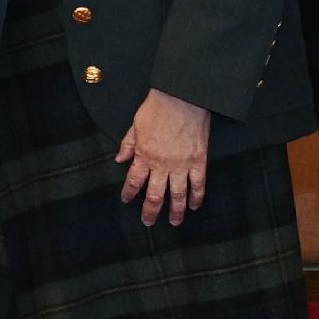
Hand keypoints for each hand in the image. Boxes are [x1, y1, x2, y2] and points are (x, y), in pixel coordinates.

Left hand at [115, 86, 212, 226]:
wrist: (182, 96)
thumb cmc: (158, 107)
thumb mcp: (136, 125)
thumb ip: (128, 144)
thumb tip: (119, 159)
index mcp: (144, 155)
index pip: (134, 181)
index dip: (129, 193)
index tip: (127, 200)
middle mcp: (162, 164)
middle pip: (155, 195)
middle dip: (150, 211)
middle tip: (148, 222)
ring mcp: (182, 164)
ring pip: (178, 194)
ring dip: (175, 211)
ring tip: (174, 222)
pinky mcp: (199, 160)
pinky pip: (198, 184)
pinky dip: (196, 197)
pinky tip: (193, 206)